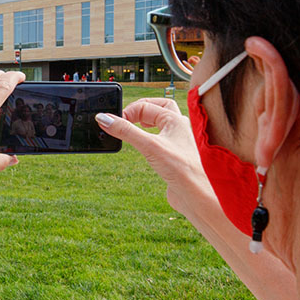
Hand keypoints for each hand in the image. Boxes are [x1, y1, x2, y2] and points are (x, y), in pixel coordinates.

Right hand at [94, 97, 210, 214]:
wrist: (195, 193)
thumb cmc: (180, 168)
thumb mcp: (148, 146)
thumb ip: (125, 131)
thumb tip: (104, 118)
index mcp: (175, 119)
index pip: (146, 106)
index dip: (128, 112)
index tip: (113, 123)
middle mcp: (177, 127)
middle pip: (157, 108)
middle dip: (139, 110)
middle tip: (124, 118)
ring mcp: (176, 141)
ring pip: (159, 123)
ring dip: (144, 122)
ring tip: (131, 127)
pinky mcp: (171, 155)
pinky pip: (158, 138)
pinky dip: (146, 137)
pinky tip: (140, 146)